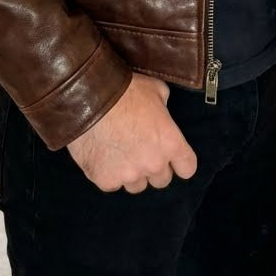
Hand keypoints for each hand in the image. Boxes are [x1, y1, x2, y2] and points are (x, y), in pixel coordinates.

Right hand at [67, 72, 197, 193]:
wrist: (88, 96)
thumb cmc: (124, 89)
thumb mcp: (155, 90)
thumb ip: (164, 107)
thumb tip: (161, 112)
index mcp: (170, 143)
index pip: (187, 168)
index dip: (180, 161)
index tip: (172, 157)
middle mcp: (153, 164)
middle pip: (162, 180)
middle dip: (153, 166)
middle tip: (140, 149)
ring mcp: (128, 175)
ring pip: (136, 185)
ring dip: (132, 173)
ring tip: (120, 152)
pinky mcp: (105, 180)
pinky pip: (112, 184)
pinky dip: (109, 173)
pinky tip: (102, 155)